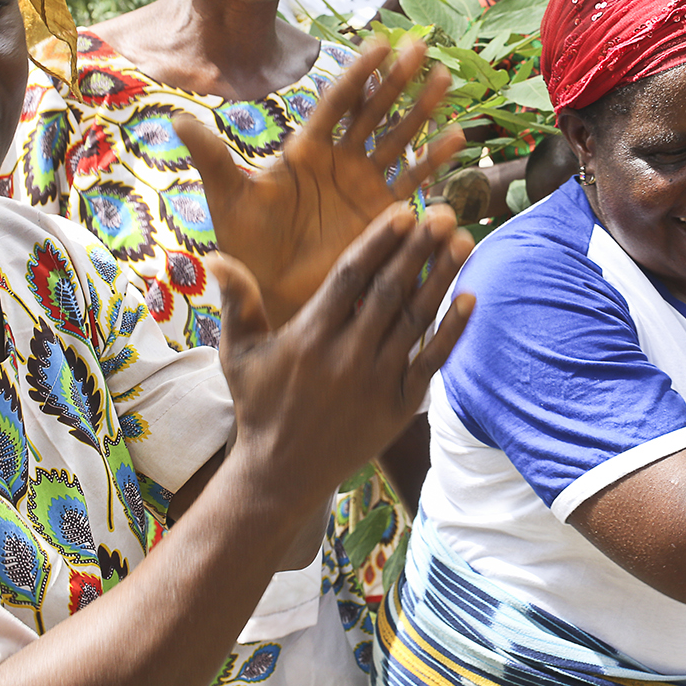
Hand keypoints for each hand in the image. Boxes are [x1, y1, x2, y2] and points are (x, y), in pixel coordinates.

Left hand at [173, 37, 465, 328]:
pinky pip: (413, 182)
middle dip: (397, 81)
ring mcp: (365, 186)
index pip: (337, 102)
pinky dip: (434, 160)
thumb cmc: (247, 249)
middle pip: (373, 112)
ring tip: (444, 79)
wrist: (272, 297)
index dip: (359, 73)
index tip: (381, 42)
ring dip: (422, 111)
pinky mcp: (384, 215)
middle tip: (421, 47)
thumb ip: (213, 159)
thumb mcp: (228, 201)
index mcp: (305, 151)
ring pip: (399, 139)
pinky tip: (457, 137)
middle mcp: (340, 162)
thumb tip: (177, 119)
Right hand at [215, 202, 474, 513]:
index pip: (350, 278)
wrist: (281, 474)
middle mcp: (347, 355)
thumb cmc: (259, 405)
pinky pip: (430, 361)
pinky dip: (452, 331)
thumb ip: (237, 302)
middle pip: (389, 292)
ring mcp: (377, 381)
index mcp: (310, 336)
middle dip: (418, 250)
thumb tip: (214, 254)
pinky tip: (470, 299)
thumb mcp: (238, 354)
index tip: (402, 212)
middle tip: (443, 214)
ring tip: (462, 241)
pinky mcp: (400, 406)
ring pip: (415, 320)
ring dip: (442, 279)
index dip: (378, 242)